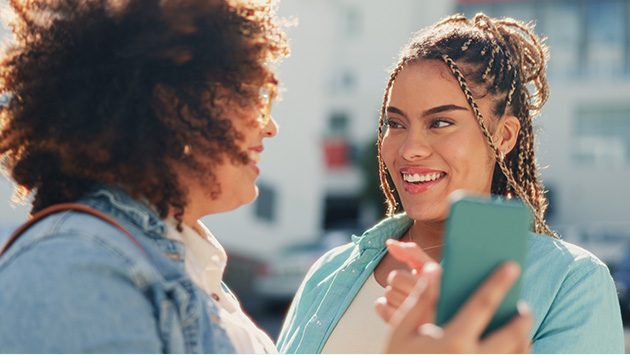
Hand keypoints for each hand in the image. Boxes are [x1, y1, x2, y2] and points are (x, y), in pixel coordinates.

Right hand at [378, 240, 532, 353]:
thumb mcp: (402, 331)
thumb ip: (421, 301)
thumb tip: (435, 270)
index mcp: (451, 341)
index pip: (482, 304)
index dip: (498, 282)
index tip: (512, 266)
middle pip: (513, 334)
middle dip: (523, 317)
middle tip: (523, 307)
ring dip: (523, 341)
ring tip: (518, 330)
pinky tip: (512, 348)